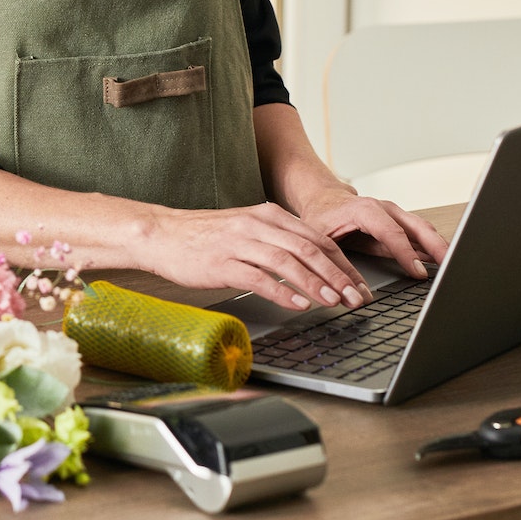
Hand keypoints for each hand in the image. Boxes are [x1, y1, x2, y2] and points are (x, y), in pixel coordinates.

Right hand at [138, 203, 373, 311]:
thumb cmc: (204, 236)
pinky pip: (259, 278)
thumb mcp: (246, 229)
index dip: (343, 263)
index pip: (317, 239)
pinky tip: (298, 304)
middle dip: (338, 276)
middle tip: (356, 298)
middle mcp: (257, 225)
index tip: (359, 285)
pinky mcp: (222, 264)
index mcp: (268, 215)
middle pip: (309, 249)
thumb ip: (278, 240)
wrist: (161, 234)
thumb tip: (314, 262)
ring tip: (334, 302)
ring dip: (316, 284)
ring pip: (288, 262)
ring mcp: (239, 243)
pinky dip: (282, 292)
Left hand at [289, 181, 450, 278]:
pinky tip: (441, 262)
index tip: (418, 273)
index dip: (406, 254)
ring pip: (424, 230)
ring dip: (439, 247)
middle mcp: (385, 209)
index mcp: (365, 210)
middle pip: (417, 227)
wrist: (324, 198)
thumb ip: (334, 261)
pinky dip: (432, 248)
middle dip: (437, 246)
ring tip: (453, 267)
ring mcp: (395, 215)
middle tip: (451, 267)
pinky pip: (420, 236)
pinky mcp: (399, 224)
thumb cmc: (322, 216)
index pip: (391, 232)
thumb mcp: (320, 238)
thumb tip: (347, 288)